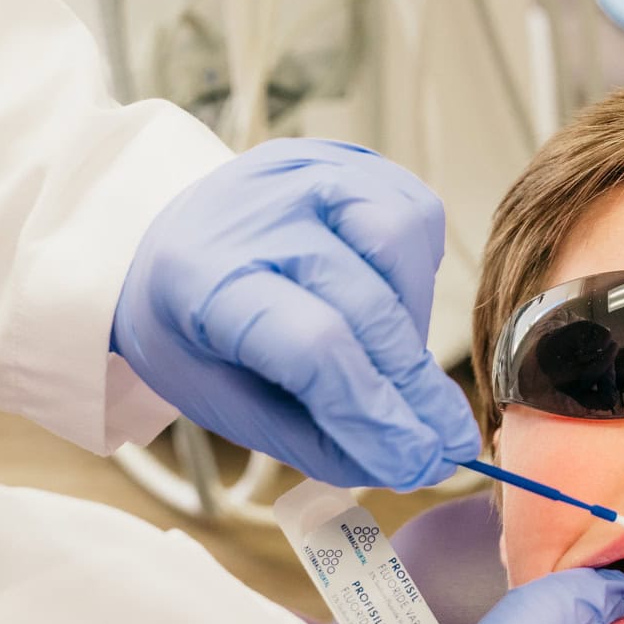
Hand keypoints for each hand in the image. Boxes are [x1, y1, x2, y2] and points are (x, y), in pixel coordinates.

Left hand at [110, 138, 480, 487]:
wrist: (178, 237)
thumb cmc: (201, 328)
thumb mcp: (230, 402)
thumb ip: (318, 440)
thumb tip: (412, 462)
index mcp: (201, 277)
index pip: (312, 347)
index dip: (373, 411)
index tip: (416, 462)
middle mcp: (256, 210)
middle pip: (366, 306)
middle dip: (413, 389)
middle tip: (445, 444)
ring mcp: (308, 172)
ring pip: (399, 245)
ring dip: (413, 324)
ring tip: (389, 363)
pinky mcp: (353, 160)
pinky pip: (416, 219)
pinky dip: (415, 277)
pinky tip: (386, 303)